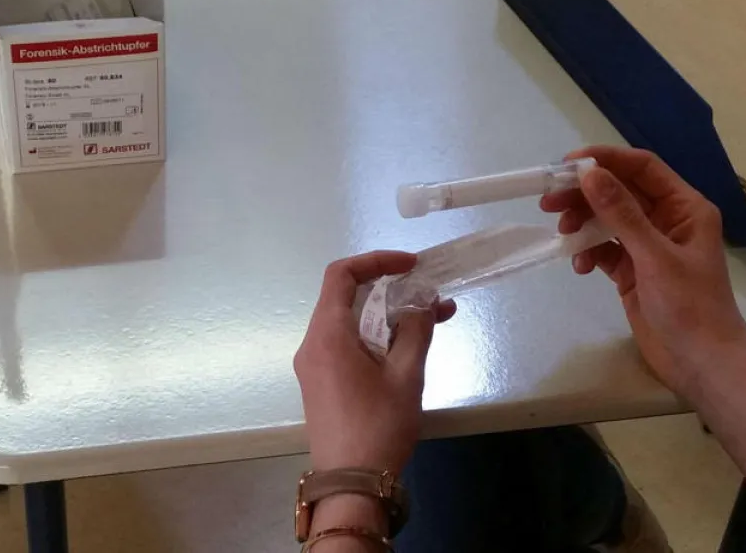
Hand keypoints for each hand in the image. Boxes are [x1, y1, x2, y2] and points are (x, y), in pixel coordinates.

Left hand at [294, 251, 455, 474]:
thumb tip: (423, 302)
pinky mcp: (321, 383)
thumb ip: (416, 330)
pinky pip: (346, 345)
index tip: (411, 266)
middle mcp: (313, 344)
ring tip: (432, 320)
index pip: (342, 275)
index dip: (376, 261)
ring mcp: (314, 365)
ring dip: (387, 315)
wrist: (351, 484)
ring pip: (349, 323)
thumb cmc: (378, 427)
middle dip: (390, 289)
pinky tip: (409, 346)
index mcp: (327, 335)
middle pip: (346, 297)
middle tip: (429, 294)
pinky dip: (376, 337)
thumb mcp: (406, 376)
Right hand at [541, 146, 745, 398]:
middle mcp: (667, 221)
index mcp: (684, 208)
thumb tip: (588, 174)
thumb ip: (621, 214)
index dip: (606, 160)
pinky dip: (588, 252)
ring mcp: (648, 247)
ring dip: (583, 223)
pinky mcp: (633, 272)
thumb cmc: (690, 307)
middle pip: (620, 191)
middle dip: (585, 194)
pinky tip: (580, 267)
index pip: (642, 168)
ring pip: (608, 220)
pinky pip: (604, 249)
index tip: (567, 165)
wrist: (703, 364)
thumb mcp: (654, 257)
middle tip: (549, 201)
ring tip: (563, 235)